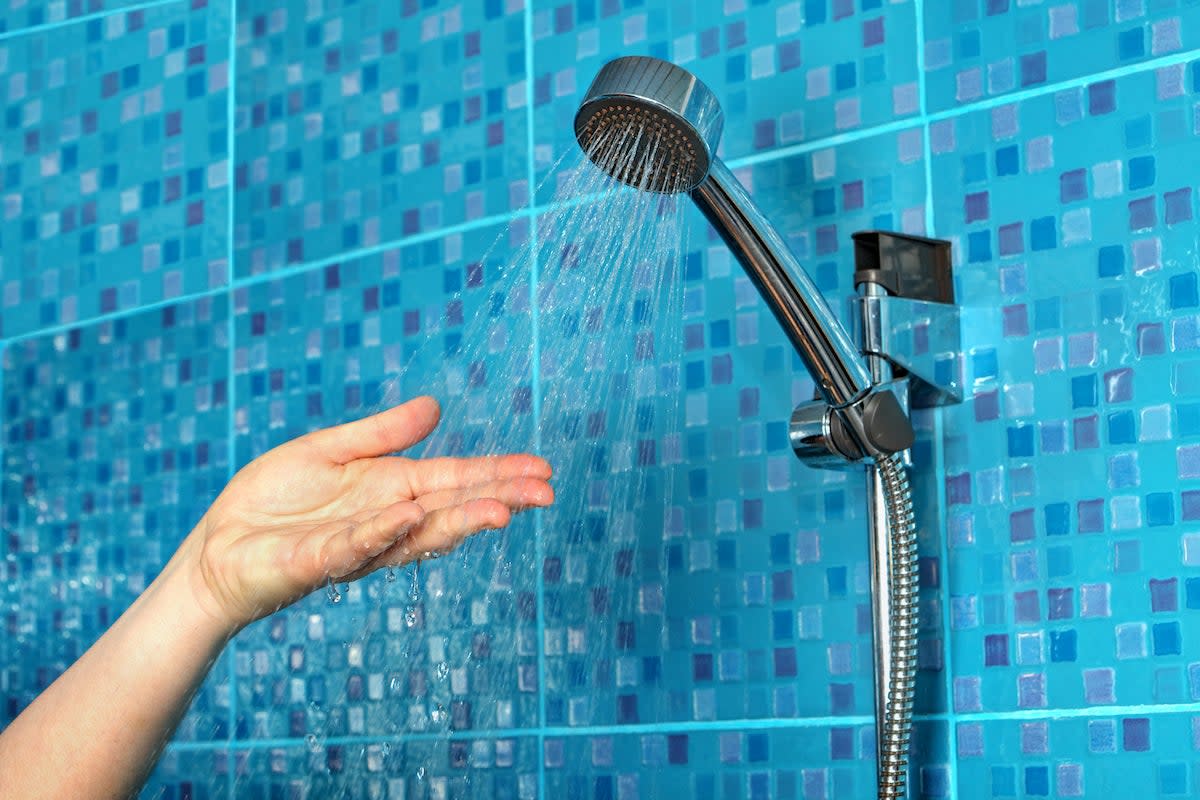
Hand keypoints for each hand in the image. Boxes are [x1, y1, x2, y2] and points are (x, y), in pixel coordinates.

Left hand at [178, 396, 552, 630]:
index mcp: (392, 490)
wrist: (218, 548)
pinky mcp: (317, 562)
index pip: (455, 480)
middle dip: (498, 499)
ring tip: (501, 510)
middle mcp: (385, 521)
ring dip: (458, 522)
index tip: (542, 469)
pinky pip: (353, 545)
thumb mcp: (330, 451)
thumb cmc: (274, 502)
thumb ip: (382, 433)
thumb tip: (436, 406)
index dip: (498, 474)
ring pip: (415, 534)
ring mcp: (356, 545)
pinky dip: (381, 531)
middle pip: (450, 509)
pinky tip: (409, 514)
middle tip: (545, 493)